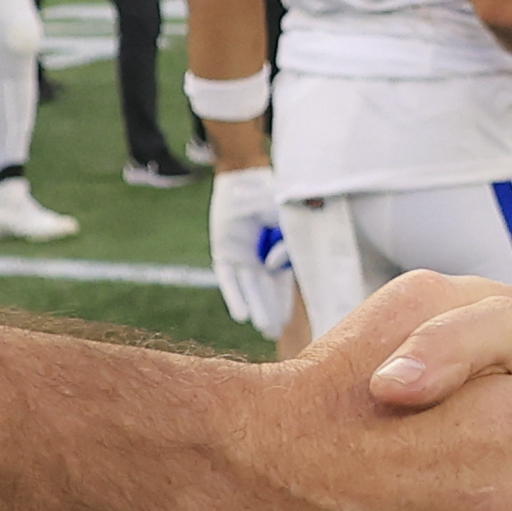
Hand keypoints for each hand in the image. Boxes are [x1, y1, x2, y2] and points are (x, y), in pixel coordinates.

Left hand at [206, 162, 293, 334]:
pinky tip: (241, 316)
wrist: (244, 176)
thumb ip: (286, 244)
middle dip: (271, 311)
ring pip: (250, 288)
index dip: (284, 302)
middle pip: (266, 290)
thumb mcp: (288, 219)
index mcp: (277, 250)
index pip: (282, 283)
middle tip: (275, 333)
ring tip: (265, 329)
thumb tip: (271, 266)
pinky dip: (235, 296)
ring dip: (258, 307)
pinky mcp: (223, 253)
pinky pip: (229, 279)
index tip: (287, 321)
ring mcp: (241, 256)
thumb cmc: (269, 194)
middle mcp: (259, 257)